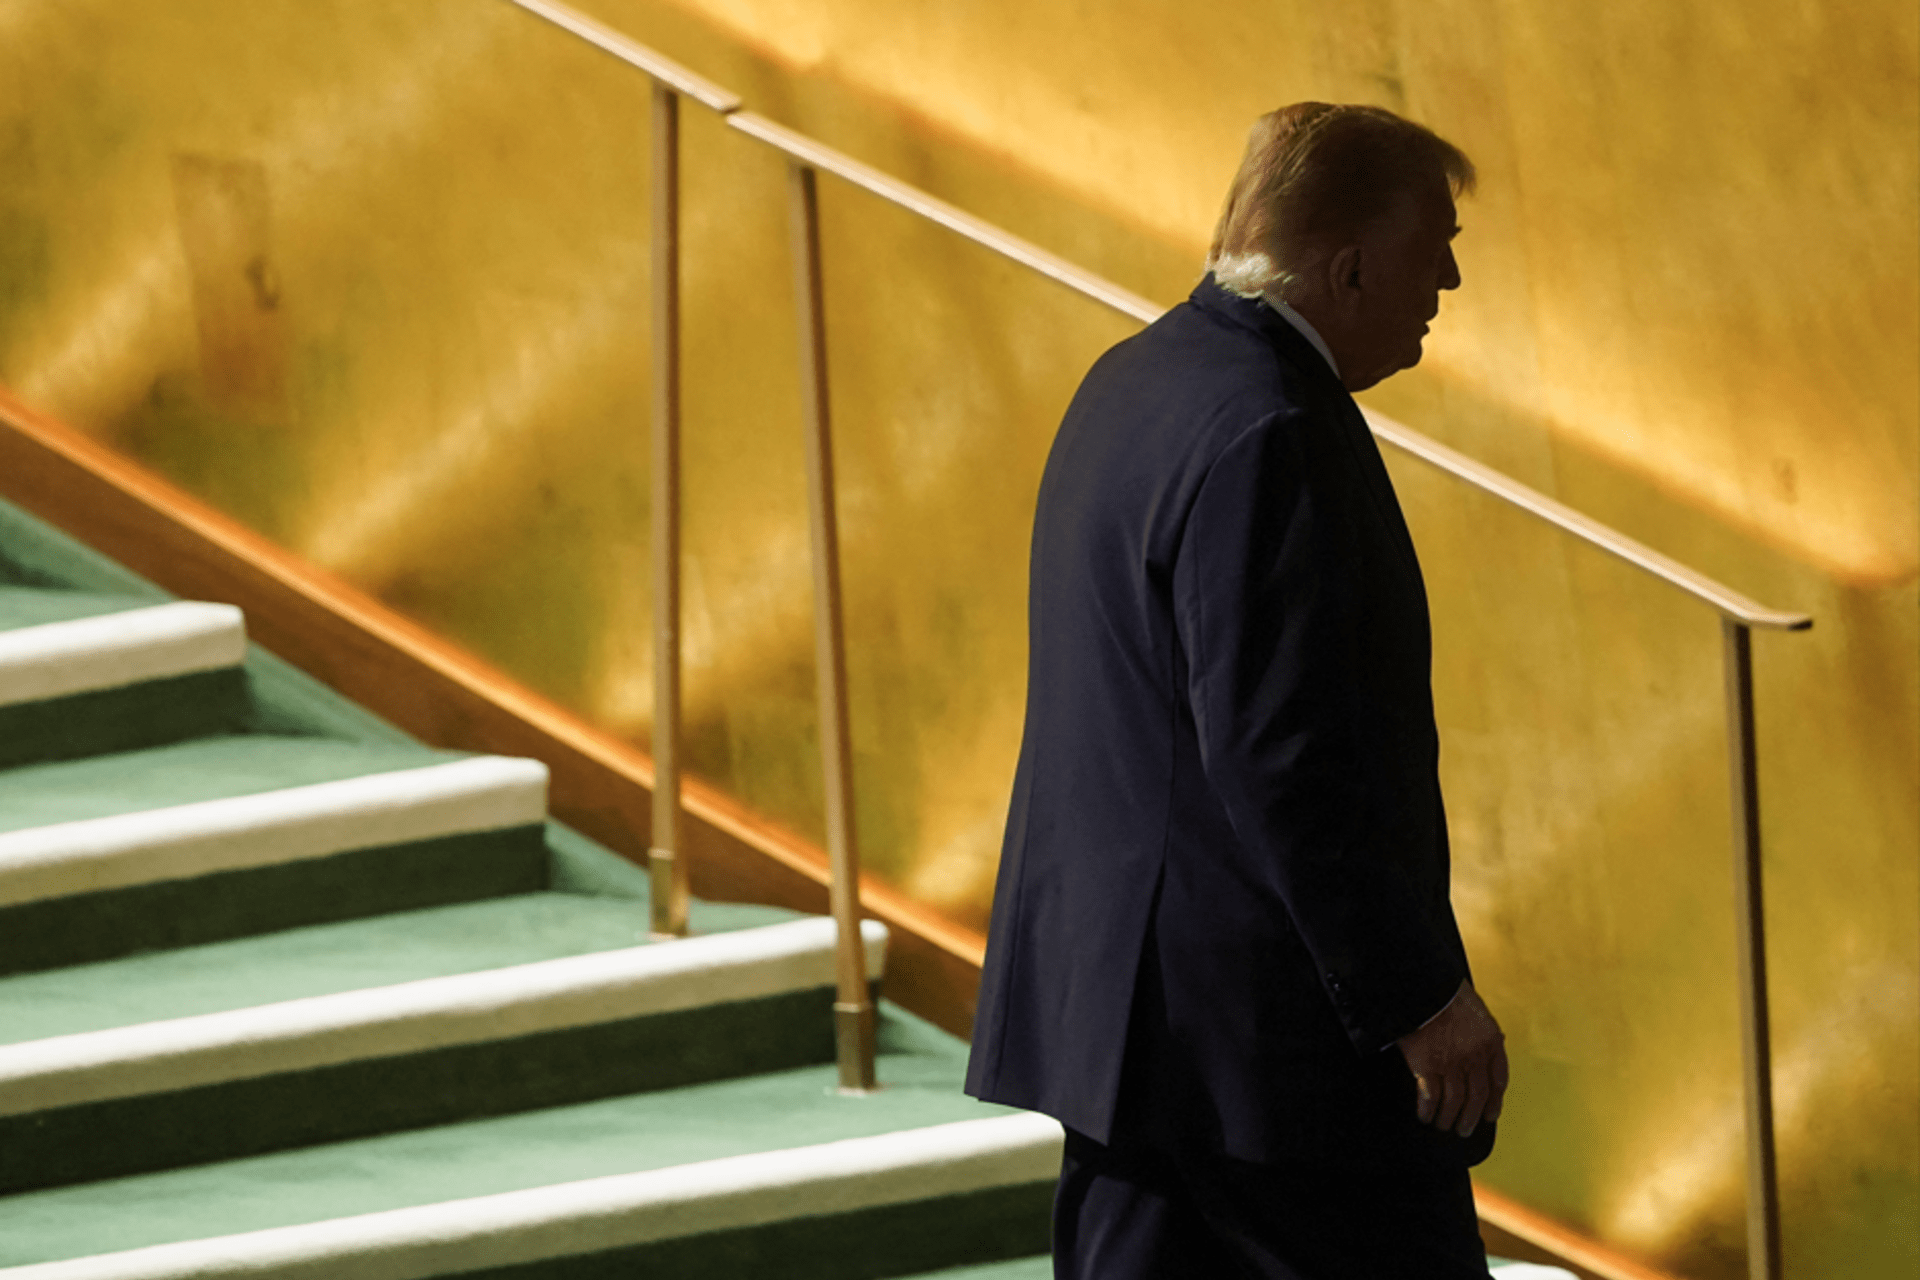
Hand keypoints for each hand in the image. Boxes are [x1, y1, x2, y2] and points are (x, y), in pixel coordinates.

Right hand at [1395, 979, 1507, 1136]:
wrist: (1423, 985)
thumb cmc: (1445, 991)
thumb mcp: (1476, 1006)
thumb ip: (1484, 1027)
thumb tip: (1495, 1038)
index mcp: (1491, 1041)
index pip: (1498, 1079)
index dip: (1495, 1101)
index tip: (1490, 1114)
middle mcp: (1475, 1056)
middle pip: (1478, 1096)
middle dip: (1471, 1117)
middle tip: (1464, 1129)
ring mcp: (1452, 1063)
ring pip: (1455, 1102)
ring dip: (1449, 1118)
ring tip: (1443, 1126)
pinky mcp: (1427, 1066)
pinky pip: (1430, 1097)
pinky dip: (1428, 1110)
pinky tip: (1424, 1116)